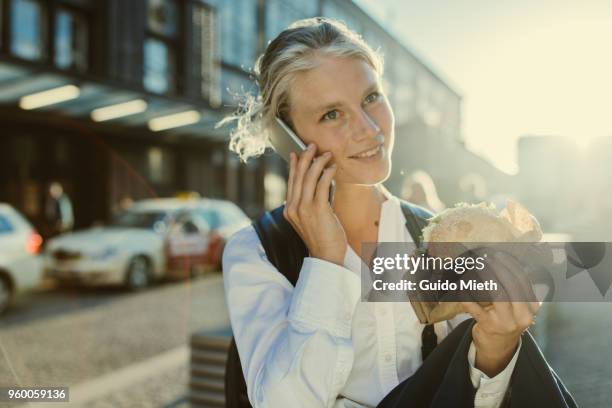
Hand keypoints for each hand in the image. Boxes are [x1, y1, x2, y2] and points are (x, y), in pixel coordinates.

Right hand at [283, 143, 346, 264]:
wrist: (326, 256)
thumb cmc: (322, 238)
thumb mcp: (310, 219)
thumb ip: (310, 203)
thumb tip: (317, 184)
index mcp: (290, 209)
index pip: (291, 182)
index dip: (295, 165)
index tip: (297, 152)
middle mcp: (294, 208)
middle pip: (298, 176)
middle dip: (306, 158)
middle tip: (312, 145)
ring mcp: (304, 209)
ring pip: (309, 178)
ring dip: (318, 162)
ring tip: (326, 154)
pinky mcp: (318, 210)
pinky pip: (321, 186)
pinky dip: (327, 174)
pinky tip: (333, 167)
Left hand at [461, 251, 539, 376]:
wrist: (498, 348)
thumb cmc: (506, 320)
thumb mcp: (517, 308)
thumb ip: (514, 290)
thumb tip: (501, 262)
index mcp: (531, 307)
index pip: (523, 282)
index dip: (511, 266)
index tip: (500, 255)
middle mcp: (522, 315)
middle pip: (512, 287)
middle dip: (499, 269)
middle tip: (487, 258)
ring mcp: (505, 322)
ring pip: (497, 295)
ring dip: (486, 278)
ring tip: (477, 267)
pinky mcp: (489, 326)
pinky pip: (475, 308)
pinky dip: (467, 296)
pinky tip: (461, 286)